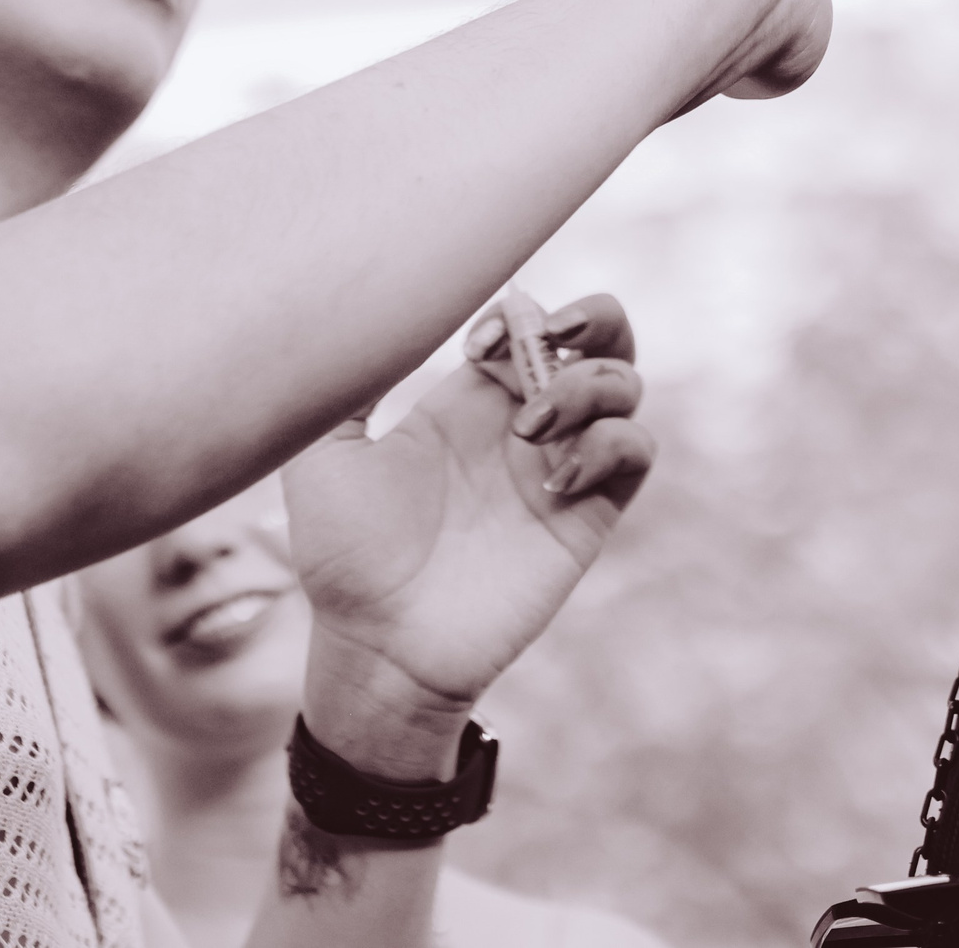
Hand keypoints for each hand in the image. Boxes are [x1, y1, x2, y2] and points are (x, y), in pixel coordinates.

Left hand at [281, 290, 650, 777]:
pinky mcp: (588, 515)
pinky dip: (610, 443)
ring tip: (531, 426)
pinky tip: (555, 475)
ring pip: (626, 385)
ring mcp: (562, 466)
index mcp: (469, 401)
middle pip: (600, 338)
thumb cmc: (343, 558)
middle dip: (592, 318)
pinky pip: (635, 452)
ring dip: (590, 384)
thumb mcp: (323, 457)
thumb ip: (345, 386)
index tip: (474, 339)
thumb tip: (362, 315)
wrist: (379, 646)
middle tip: (551, 336)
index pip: (527, 323)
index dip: (518, 311)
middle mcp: (525, 424)